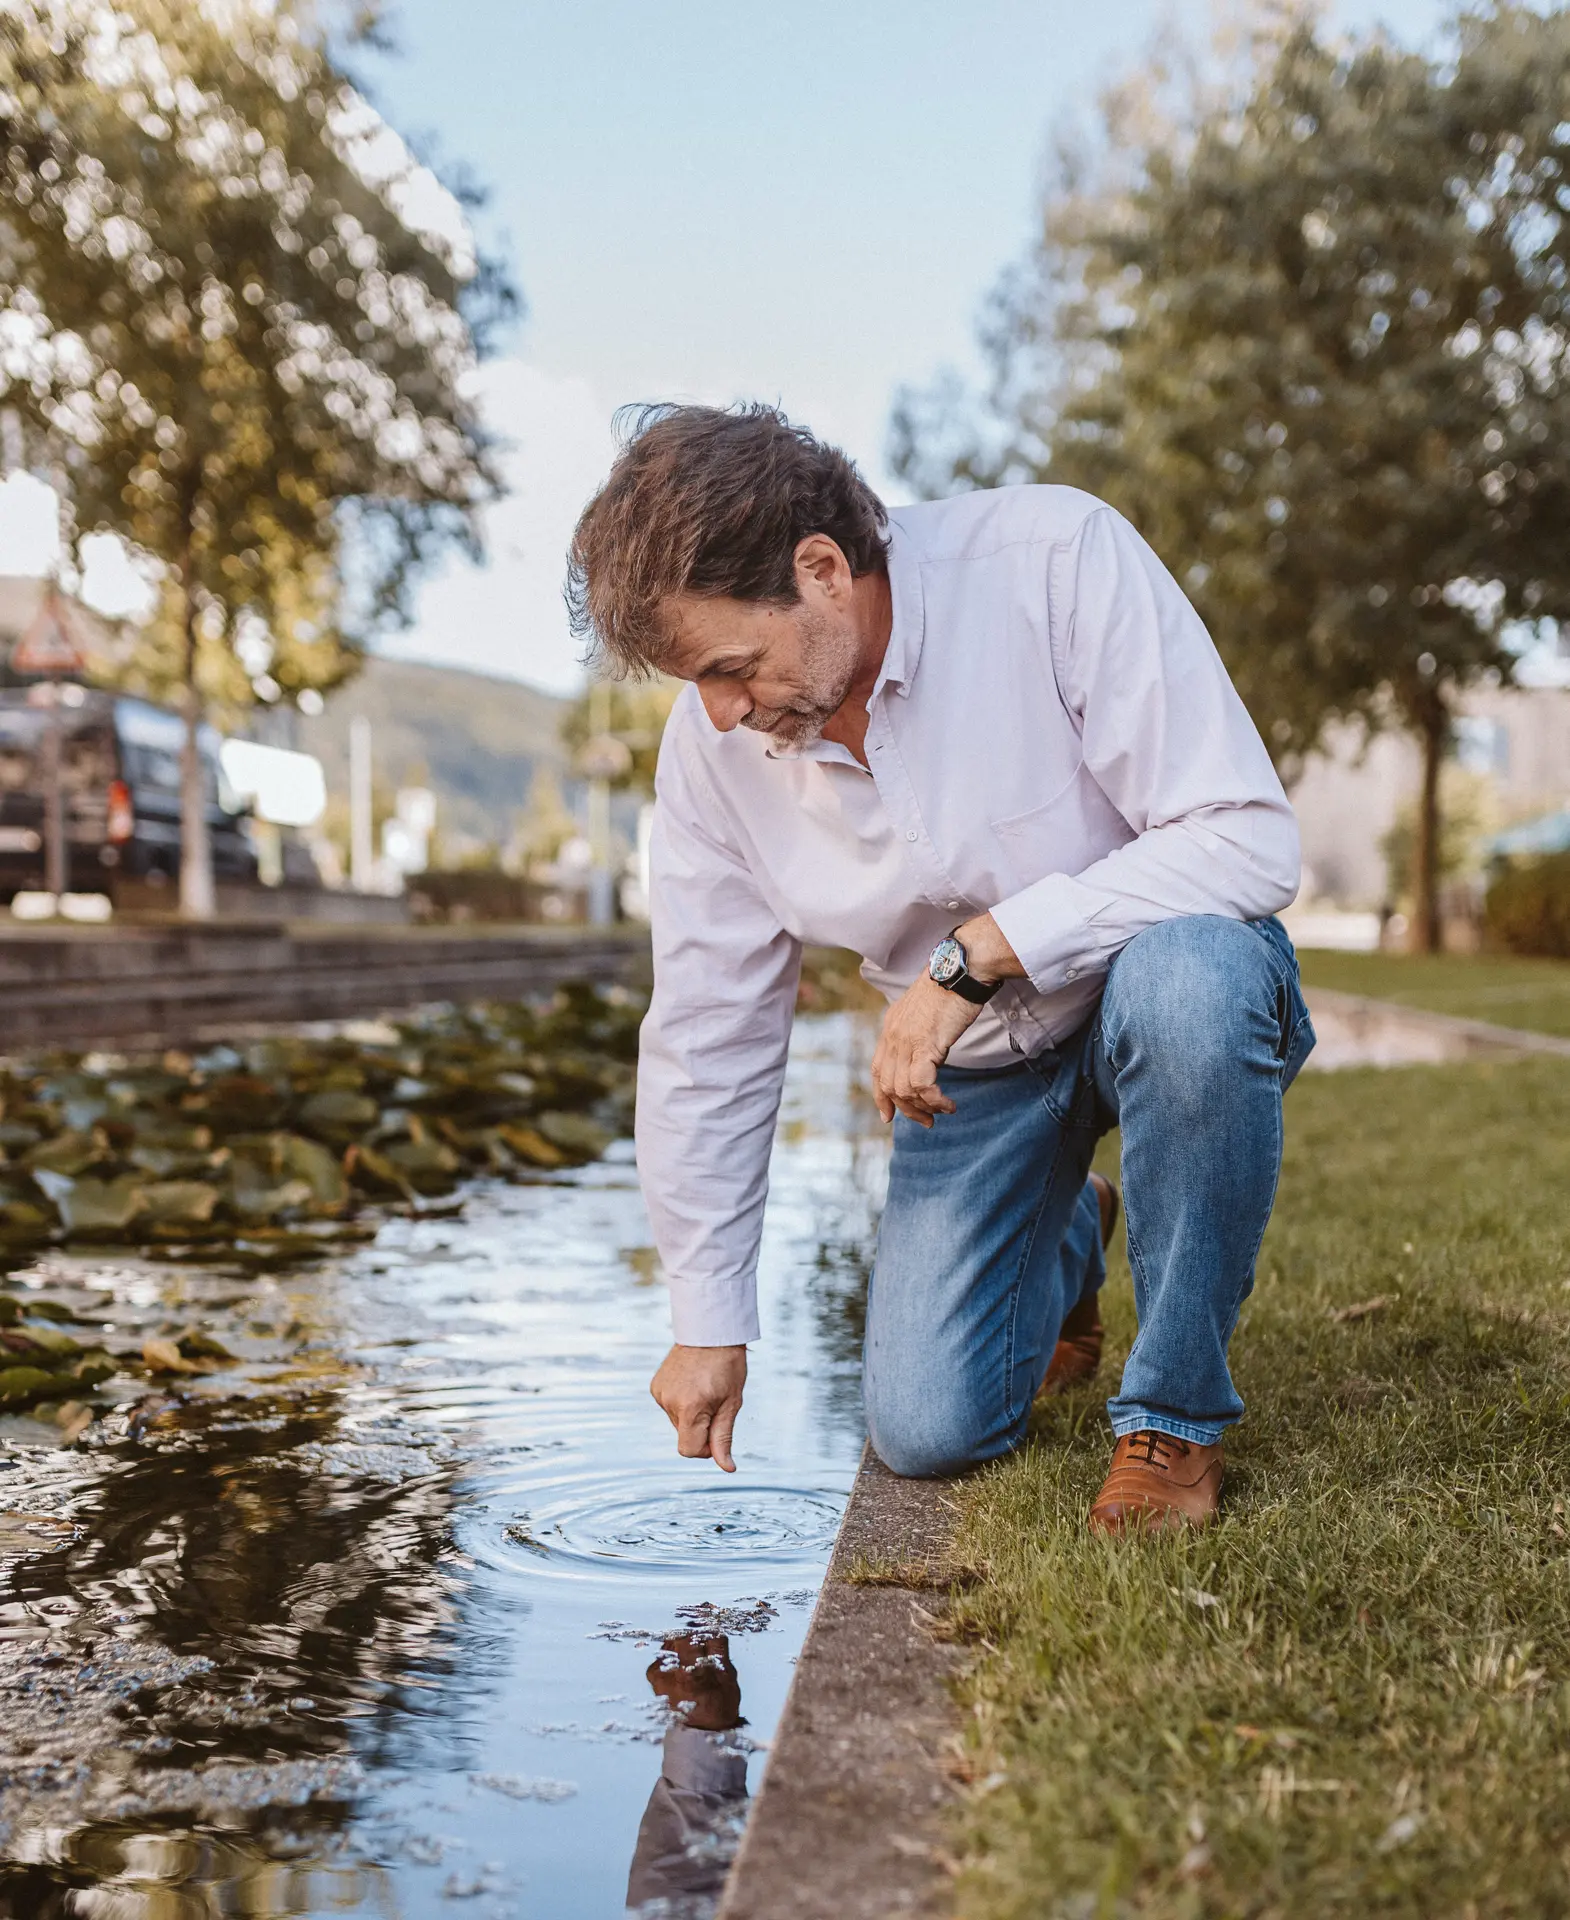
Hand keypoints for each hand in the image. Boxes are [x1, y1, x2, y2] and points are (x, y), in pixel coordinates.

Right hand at [651, 1343, 747, 1470]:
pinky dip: (682, 1403)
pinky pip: (670, 1407)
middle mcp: (669, 1402)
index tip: (718, 1431)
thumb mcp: (732, 1403)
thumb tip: (727, 1468)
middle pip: (685, 1436)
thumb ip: (724, 1438)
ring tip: (705, 1389)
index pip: (689, 1450)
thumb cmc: (727, 1366)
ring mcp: (659, 1392)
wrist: (710, 1331)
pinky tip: (692, 1384)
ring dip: (692, 1415)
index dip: (706, 1448)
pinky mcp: (655, 1386)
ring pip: (678, 1423)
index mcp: (690, 1408)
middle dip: (702, 1428)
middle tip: (717, 1402)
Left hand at [871, 973, 978, 1126]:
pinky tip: (948, 1104)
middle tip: (927, 1121)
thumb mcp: (925, 1011)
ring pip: (904, 1089)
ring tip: (942, 1111)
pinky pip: (922, 1085)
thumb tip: (926, 1050)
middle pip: (889, 1085)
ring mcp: (907, 1041)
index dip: (881, 1095)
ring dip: (923, 1107)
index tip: (889, 1114)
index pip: (877, 1069)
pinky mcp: (926, 1045)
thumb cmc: (951, 987)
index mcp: (891, 1028)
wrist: (961, 969)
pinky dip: (935, 1100)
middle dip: (907, 1109)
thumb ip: (918, 1031)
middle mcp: (893, 1036)